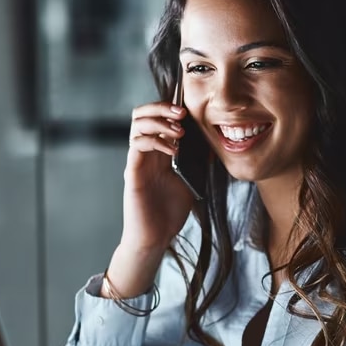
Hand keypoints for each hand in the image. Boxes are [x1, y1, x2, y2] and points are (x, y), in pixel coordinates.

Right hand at [103, 102, 194, 298]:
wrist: (155, 238)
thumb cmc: (169, 213)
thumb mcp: (190, 181)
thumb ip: (195, 163)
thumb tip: (212, 144)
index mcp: (157, 153)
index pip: (156, 119)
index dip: (169, 109)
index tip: (189, 110)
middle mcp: (144, 153)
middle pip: (140, 114)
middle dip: (161, 107)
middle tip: (182, 113)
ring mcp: (136, 161)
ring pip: (137, 124)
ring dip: (159, 121)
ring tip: (179, 132)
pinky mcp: (132, 172)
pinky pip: (138, 145)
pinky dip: (156, 141)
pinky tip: (173, 150)